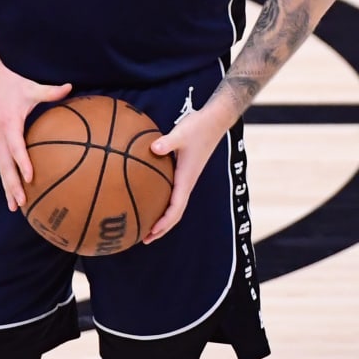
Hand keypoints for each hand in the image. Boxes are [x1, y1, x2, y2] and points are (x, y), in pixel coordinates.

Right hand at [0, 67, 72, 211]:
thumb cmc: (9, 84)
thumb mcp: (30, 87)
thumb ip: (50, 91)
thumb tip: (71, 87)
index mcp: (9, 124)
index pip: (16, 147)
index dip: (23, 162)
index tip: (30, 178)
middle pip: (5, 166)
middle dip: (12, 186)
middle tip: (22, 203)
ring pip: (1, 169)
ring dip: (7, 188)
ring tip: (15, 207)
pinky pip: (1, 163)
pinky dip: (6, 179)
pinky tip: (13, 192)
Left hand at [144, 113, 224, 242]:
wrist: (214, 120)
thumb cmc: (198, 126)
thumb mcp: (181, 132)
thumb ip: (167, 141)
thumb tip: (153, 148)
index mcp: (186, 178)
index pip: (176, 208)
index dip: (164, 222)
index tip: (151, 232)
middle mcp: (187, 182)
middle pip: (175, 213)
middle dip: (161, 228)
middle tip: (144, 238)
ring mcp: (186, 178)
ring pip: (174, 205)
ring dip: (162, 218)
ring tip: (145, 226)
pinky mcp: (183, 171)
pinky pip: (172, 193)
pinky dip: (161, 202)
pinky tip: (149, 198)